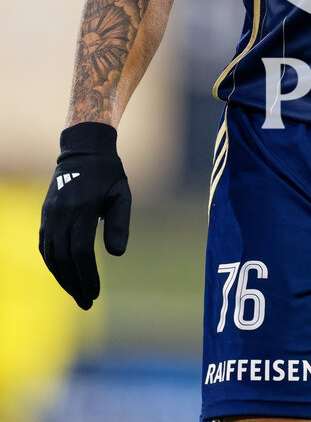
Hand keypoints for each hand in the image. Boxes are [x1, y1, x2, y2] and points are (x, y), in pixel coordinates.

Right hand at [39, 122, 131, 308]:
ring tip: (77, 294)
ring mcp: (49, 215)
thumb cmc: (108, 173)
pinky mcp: (44, 216)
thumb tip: (116, 254)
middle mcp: (61, 214)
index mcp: (82, 209)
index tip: (96, 293)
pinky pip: (44, 247)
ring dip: (62, 278)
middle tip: (87, 303)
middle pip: (64, 259)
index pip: (81, 251)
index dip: (87, 275)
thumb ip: (120, 223)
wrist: (83, 150)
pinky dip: (53, 264)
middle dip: (75, 284)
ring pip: (51, 256)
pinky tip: (64, 276)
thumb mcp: (122, 194)